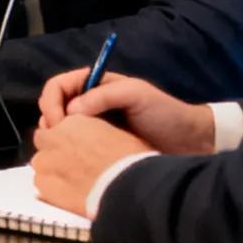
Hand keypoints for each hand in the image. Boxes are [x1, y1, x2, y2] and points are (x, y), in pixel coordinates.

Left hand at [31, 113, 154, 215]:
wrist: (128, 186)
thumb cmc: (132, 160)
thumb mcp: (119, 134)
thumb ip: (97, 134)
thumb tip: (97, 141)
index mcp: (73, 121)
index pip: (58, 126)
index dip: (69, 139)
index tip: (79, 149)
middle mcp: (53, 138)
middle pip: (45, 143)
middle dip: (56, 152)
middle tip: (76, 166)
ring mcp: (45, 161)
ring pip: (42, 164)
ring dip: (53, 171)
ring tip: (75, 183)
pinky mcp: (44, 185)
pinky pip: (42, 185)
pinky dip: (52, 189)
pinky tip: (70, 195)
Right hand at [36, 68, 215, 154]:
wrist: (191, 142)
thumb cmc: (165, 113)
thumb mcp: (136, 94)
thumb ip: (103, 96)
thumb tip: (70, 111)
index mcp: (96, 84)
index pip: (58, 86)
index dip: (51, 101)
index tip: (57, 121)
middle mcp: (90, 103)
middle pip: (54, 106)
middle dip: (50, 119)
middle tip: (58, 138)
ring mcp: (94, 125)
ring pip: (61, 127)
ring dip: (57, 136)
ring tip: (65, 149)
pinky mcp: (99, 145)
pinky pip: (75, 145)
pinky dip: (69, 149)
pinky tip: (75, 158)